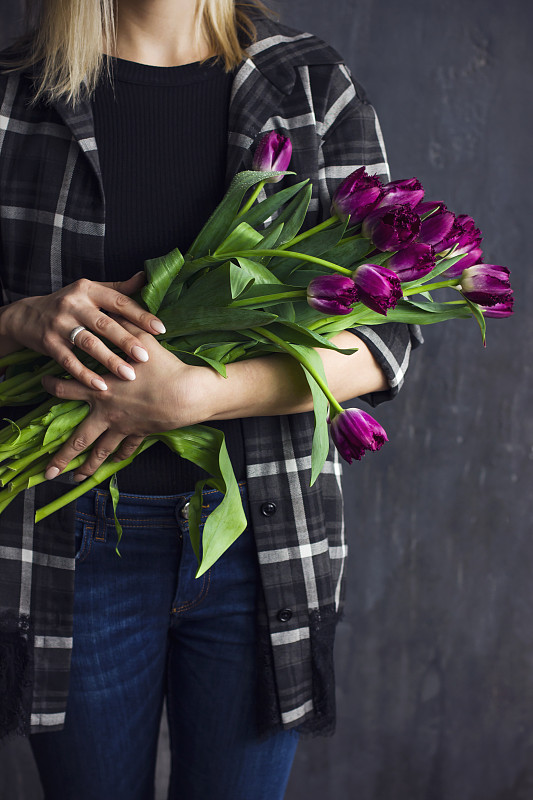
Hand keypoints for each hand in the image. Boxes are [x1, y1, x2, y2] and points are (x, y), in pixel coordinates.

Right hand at [0, 272, 165, 389]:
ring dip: (109, 360)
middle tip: (145, 357)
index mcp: (88, 289)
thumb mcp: (90, 291)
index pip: (119, 301)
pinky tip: (101, 386)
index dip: (140, 315)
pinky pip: (70, 362)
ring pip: (88, 343)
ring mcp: (60, 324)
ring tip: (128, 375)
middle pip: (105, 323)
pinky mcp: (49, 343)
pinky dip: (85, 375)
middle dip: (126, 341)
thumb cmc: (68, 304)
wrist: (26, 315)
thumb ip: (118, 288)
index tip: (160, 329)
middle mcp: (74, 304)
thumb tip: (145, 277)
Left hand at [41, 321, 208, 480]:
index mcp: (100, 389)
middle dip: (61, 457)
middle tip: (46, 472)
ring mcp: (124, 426)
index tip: (43, 383)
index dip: (51, 385)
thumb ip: (122, 324)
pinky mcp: (140, 433)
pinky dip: (118, 457)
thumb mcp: (140, 339)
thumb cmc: (163, 367)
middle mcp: (107, 413)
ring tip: (73, 480)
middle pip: (78, 439)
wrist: (186, 394)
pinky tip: (111, 465)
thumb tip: (111, 307)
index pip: (66, 388)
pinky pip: (127, 448)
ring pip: (100, 451)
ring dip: (86, 467)